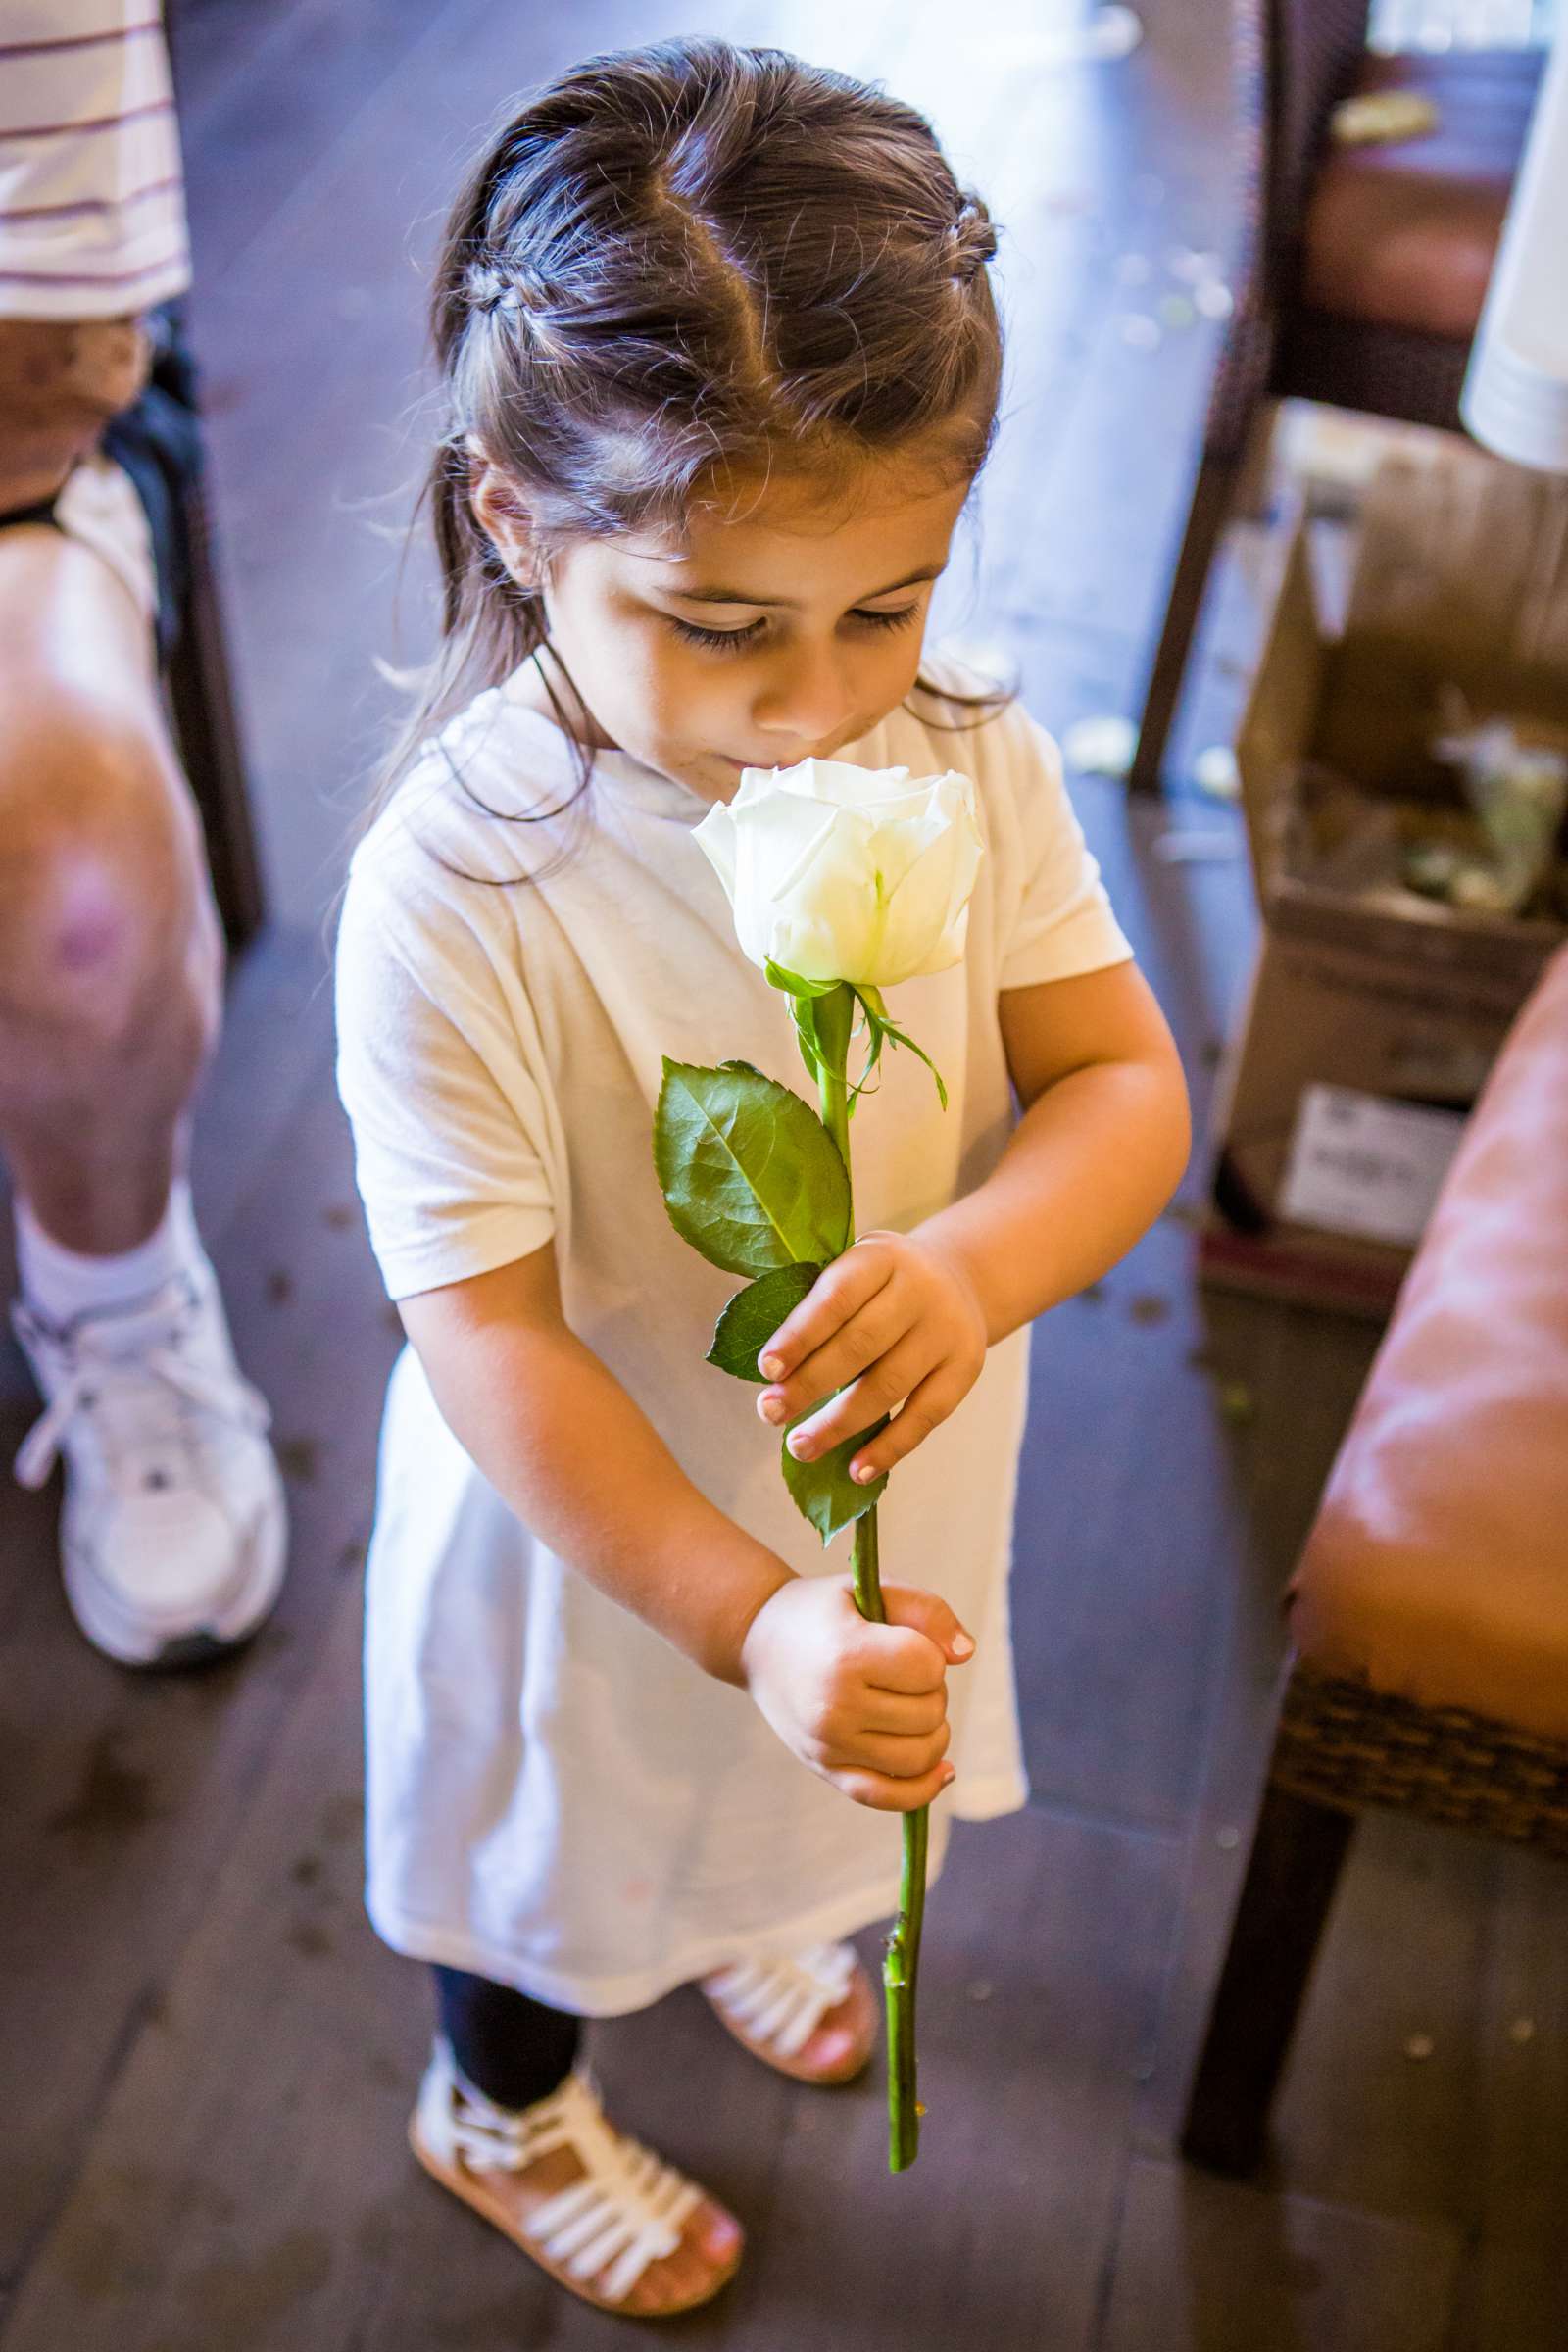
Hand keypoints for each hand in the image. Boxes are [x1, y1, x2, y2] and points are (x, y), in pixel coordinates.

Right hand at [738, 1574, 974, 1812]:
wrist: (755, 1639)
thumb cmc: (823, 1611)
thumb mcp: (870, 1589)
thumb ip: (926, 1610)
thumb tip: (966, 1654)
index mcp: (846, 1656)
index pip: (928, 1667)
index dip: (930, 1651)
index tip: (905, 1640)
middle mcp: (834, 1708)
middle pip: (930, 1712)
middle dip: (931, 1688)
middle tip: (900, 1671)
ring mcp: (829, 1746)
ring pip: (920, 1756)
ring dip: (932, 1730)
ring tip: (910, 1705)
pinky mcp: (826, 1770)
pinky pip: (888, 1798)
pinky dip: (923, 1789)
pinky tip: (942, 1770)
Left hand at [754, 1230, 986, 1483]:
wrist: (958, 1277)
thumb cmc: (880, 1283)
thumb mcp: (852, 1269)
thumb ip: (817, 1305)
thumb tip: (772, 1374)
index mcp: (880, 1257)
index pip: (837, 1298)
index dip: (800, 1335)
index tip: (766, 1370)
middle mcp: (920, 1289)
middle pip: (861, 1345)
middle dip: (809, 1384)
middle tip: (770, 1413)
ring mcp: (946, 1330)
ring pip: (889, 1385)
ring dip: (839, 1423)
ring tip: (800, 1447)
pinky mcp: (965, 1368)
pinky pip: (925, 1416)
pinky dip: (889, 1448)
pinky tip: (857, 1471)